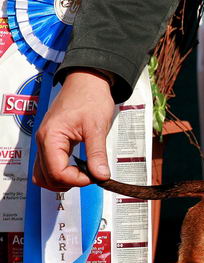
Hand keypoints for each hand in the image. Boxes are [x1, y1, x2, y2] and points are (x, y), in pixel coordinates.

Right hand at [33, 70, 114, 190]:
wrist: (88, 81)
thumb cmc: (91, 98)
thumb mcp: (97, 127)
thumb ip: (97, 153)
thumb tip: (100, 176)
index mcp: (51, 137)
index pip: (56, 172)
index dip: (77, 180)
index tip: (95, 176)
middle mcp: (43, 141)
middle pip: (46, 177)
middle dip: (69, 181)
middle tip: (91, 175)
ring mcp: (46, 141)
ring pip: (44, 173)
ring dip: (63, 179)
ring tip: (85, 173)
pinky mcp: (52, 140)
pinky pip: (49, 163)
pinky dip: (61, 171)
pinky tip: (79, 167)